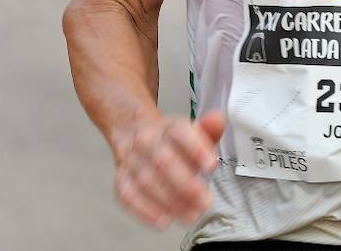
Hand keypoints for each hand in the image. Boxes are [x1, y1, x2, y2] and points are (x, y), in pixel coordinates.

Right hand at [112, 110, 224, 229]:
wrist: (135, 135)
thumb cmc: (170, 141)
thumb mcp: (192, 131)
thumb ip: (209, 130)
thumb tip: (218, 120)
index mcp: (168, 127)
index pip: (181, 133)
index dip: (197, 150)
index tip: (211, 166)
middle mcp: (146, 141)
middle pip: (163, 161)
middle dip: (186, 185)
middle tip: (204, 202)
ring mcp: (131, 160)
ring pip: (147, 181)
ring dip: (170, 202)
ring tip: (191, 215)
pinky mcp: (122, 180)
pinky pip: (129, 196)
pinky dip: (146, 211)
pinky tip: (164, 220)